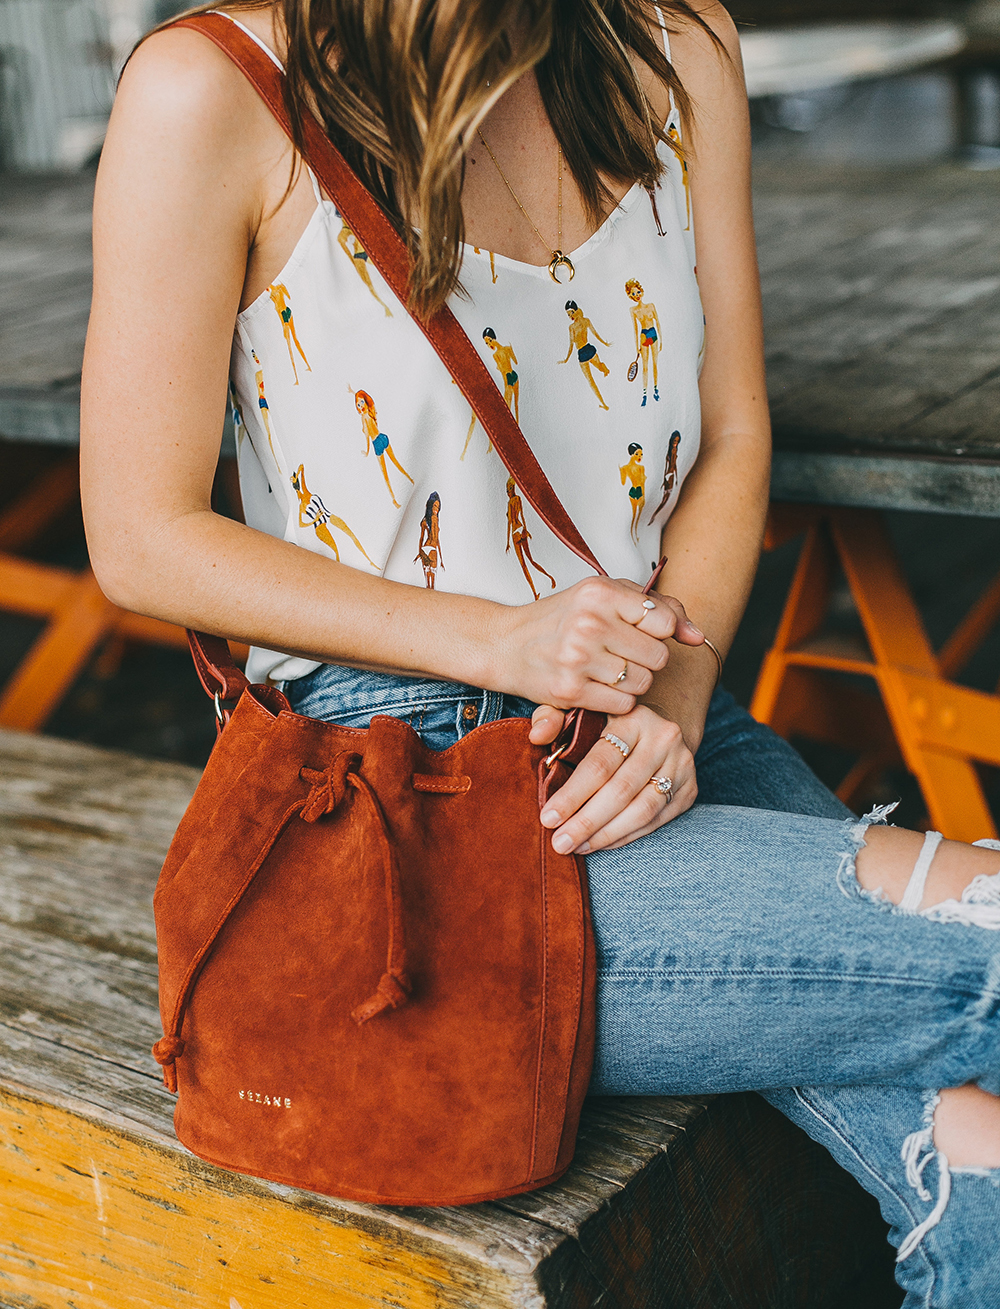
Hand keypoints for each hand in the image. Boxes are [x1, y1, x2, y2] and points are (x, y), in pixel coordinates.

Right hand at [497, 576, 703, 715]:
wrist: (505, 644)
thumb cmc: (562, 618)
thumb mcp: (605, 597)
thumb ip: (658, 609)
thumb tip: (699, 637)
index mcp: (600, 591)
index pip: (664, 621)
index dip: (660, 633)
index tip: (640, 633)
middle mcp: (590, 622)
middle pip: (658, 656)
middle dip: (647, 660)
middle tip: (622, 655)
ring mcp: (578, 658)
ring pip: (643, 683)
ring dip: (633, 682)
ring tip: (608, 670)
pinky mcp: (570, 690)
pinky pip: (623, 704)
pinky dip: (617, 700)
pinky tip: (598, 687)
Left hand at [531, 703, 696, 852]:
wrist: (657, 728)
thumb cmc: (606, 724)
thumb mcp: (578, 711)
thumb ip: (552, 718)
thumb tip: (537, 736)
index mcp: (632, 718)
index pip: (600, 763)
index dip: (573, 794)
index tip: (547, 818)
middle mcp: (663, 739)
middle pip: (621, 790)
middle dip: (587, 821)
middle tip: (560, 843)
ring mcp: (681, 765)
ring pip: (642, 809)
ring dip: (607, 834)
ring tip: (578, 847)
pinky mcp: (690, 789)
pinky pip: (656, 820)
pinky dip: (626, 836)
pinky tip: (601, 843)